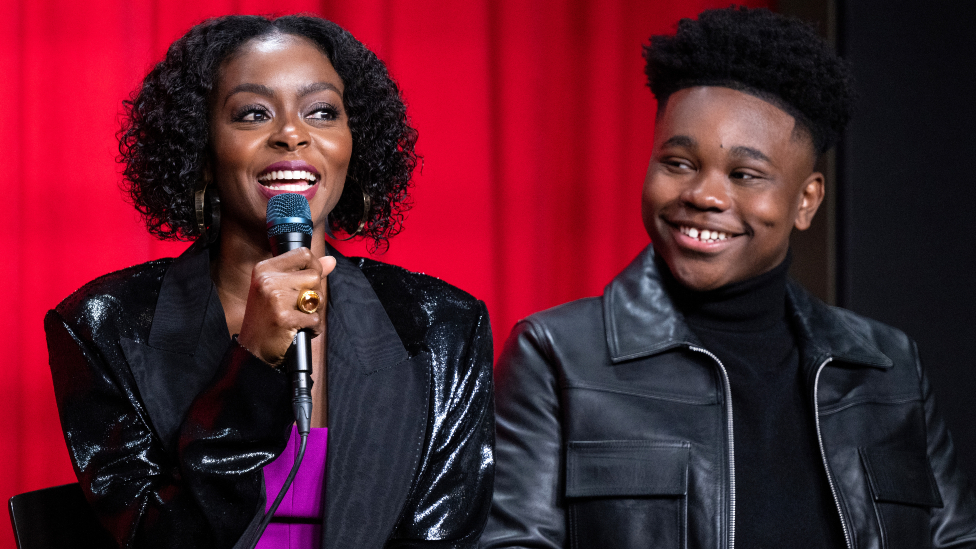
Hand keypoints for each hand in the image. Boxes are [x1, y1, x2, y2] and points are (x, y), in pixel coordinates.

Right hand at [237, 249, 335, 364]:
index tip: (310, 280)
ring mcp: (275, 298)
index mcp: (265, 269)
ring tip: (300, 317)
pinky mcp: (284, 317)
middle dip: (315, 293)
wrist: (253, 348)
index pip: (303, 254)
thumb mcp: (279, 288)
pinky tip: (300, 329)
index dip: (314, 266)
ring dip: (316, 311)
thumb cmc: (267, 317)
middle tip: (302, 306)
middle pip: (314, 275)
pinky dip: (313, 327)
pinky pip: (315, 318)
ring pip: (318, 296)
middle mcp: (268, 280)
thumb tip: (331, 261)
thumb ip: (305, 272)